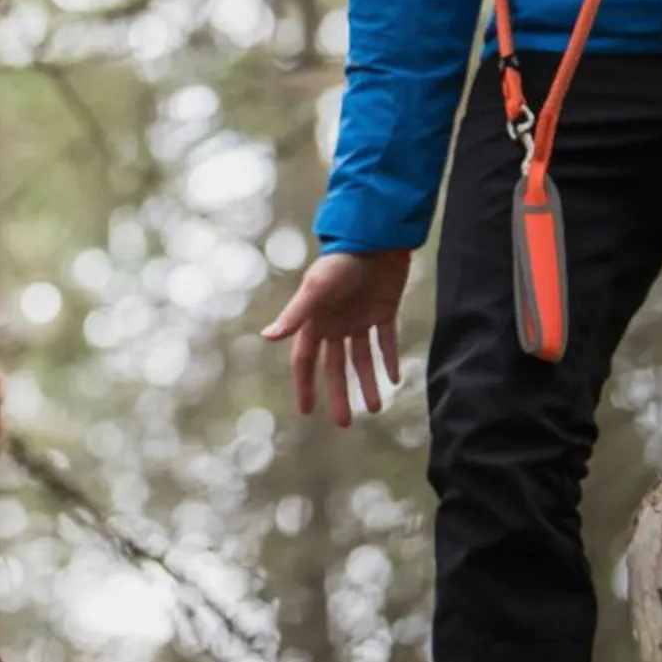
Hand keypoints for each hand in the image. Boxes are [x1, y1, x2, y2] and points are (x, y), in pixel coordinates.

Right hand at [261, 248, 410, 428]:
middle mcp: (335, 323)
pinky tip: (394, 379)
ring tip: (376, 407)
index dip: (305, 386)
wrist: (375, 238)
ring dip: (368, 383)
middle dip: (338, 395)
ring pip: (362, 359)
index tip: (306, 411)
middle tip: (344, 423)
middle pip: (335, 367)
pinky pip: (386, 342)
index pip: (305, 361)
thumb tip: (267, 338)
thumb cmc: (341, 262)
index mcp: (315, 321)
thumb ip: (295, 314)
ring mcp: (359, 319)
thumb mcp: (316, 289)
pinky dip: (390, 360)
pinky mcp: (382, 311)